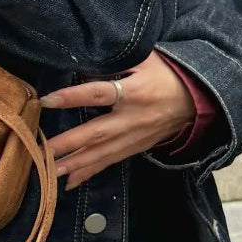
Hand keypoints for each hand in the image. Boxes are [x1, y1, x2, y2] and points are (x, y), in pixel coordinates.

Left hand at [41, 51, 196, 190]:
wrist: (199, 99)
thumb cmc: (166, 73)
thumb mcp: (143, 59)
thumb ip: (114, 62)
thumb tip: (81, 66)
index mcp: (134, 92)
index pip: (97, 94)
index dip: (72, 97)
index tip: (47, 100)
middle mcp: (132, 118)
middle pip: (96, 133)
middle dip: (68, 144)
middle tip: (42, 151)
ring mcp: (135, 137)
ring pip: (101, 153)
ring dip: (74, 164)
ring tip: (50, 172)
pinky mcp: (136, 148)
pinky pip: (110, 162)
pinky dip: (89, 173)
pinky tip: (69, 182)